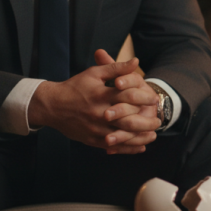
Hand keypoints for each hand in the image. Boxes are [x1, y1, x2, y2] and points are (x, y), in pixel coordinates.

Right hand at [28, 54, 160, 154]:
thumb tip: (136, 61)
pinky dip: (128, 148)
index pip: (128, 97)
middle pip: (128, 120)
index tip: (154, 98)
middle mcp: (99, 113)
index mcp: (101, 95)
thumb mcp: (94, 74)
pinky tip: (140, 147)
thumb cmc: (75, 87)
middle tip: (159, 121)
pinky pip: (113, 146)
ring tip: (153, 135)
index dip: (144, 98)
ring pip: (122, 136)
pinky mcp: (91, 140)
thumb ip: (116, 68)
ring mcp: (95, 129)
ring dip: (140, 137)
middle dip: (146, 122)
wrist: (52, 106)